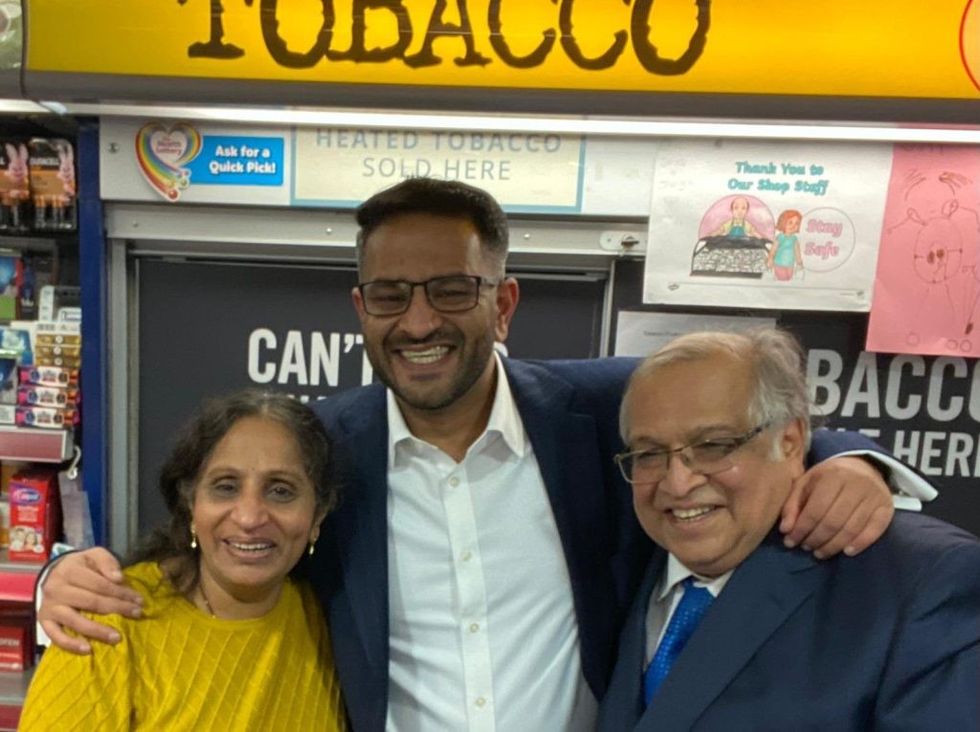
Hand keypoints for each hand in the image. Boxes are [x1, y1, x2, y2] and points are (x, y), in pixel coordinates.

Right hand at [38, 548, 143, 653]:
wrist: (54, 573)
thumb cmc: (80, 566)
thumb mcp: (94, 555)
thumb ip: (107, 562)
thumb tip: (118, 578)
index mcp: (69, 571)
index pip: (100, 585)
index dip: (121, 593)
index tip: (139, 600)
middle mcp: (56, 589)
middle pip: (91, 602)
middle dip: (117, 609)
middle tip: (136, 614)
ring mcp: (49, 607)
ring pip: (75, 621)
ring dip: (98, 631)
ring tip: (117, 637)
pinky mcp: (44, 622)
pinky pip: (56, 636)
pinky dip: (71, 644)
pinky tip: (88, 649)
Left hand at [779, 456, 893, 559]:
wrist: (863, 466)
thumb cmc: (828, 477)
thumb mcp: (806, 483)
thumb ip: (792, 504)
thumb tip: (785, 530)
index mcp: (833, 475)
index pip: (815, 509)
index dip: (801, 529)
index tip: (791, 541)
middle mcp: (857, 484)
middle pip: (833, 521)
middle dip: (816, 539)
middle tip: (806, 548)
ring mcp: (875, 496)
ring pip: (851, 529)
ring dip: (833, 546)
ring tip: (820, 552)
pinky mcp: (887, 508)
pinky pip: (874, 531)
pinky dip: (859, 544)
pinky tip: (846, 552)